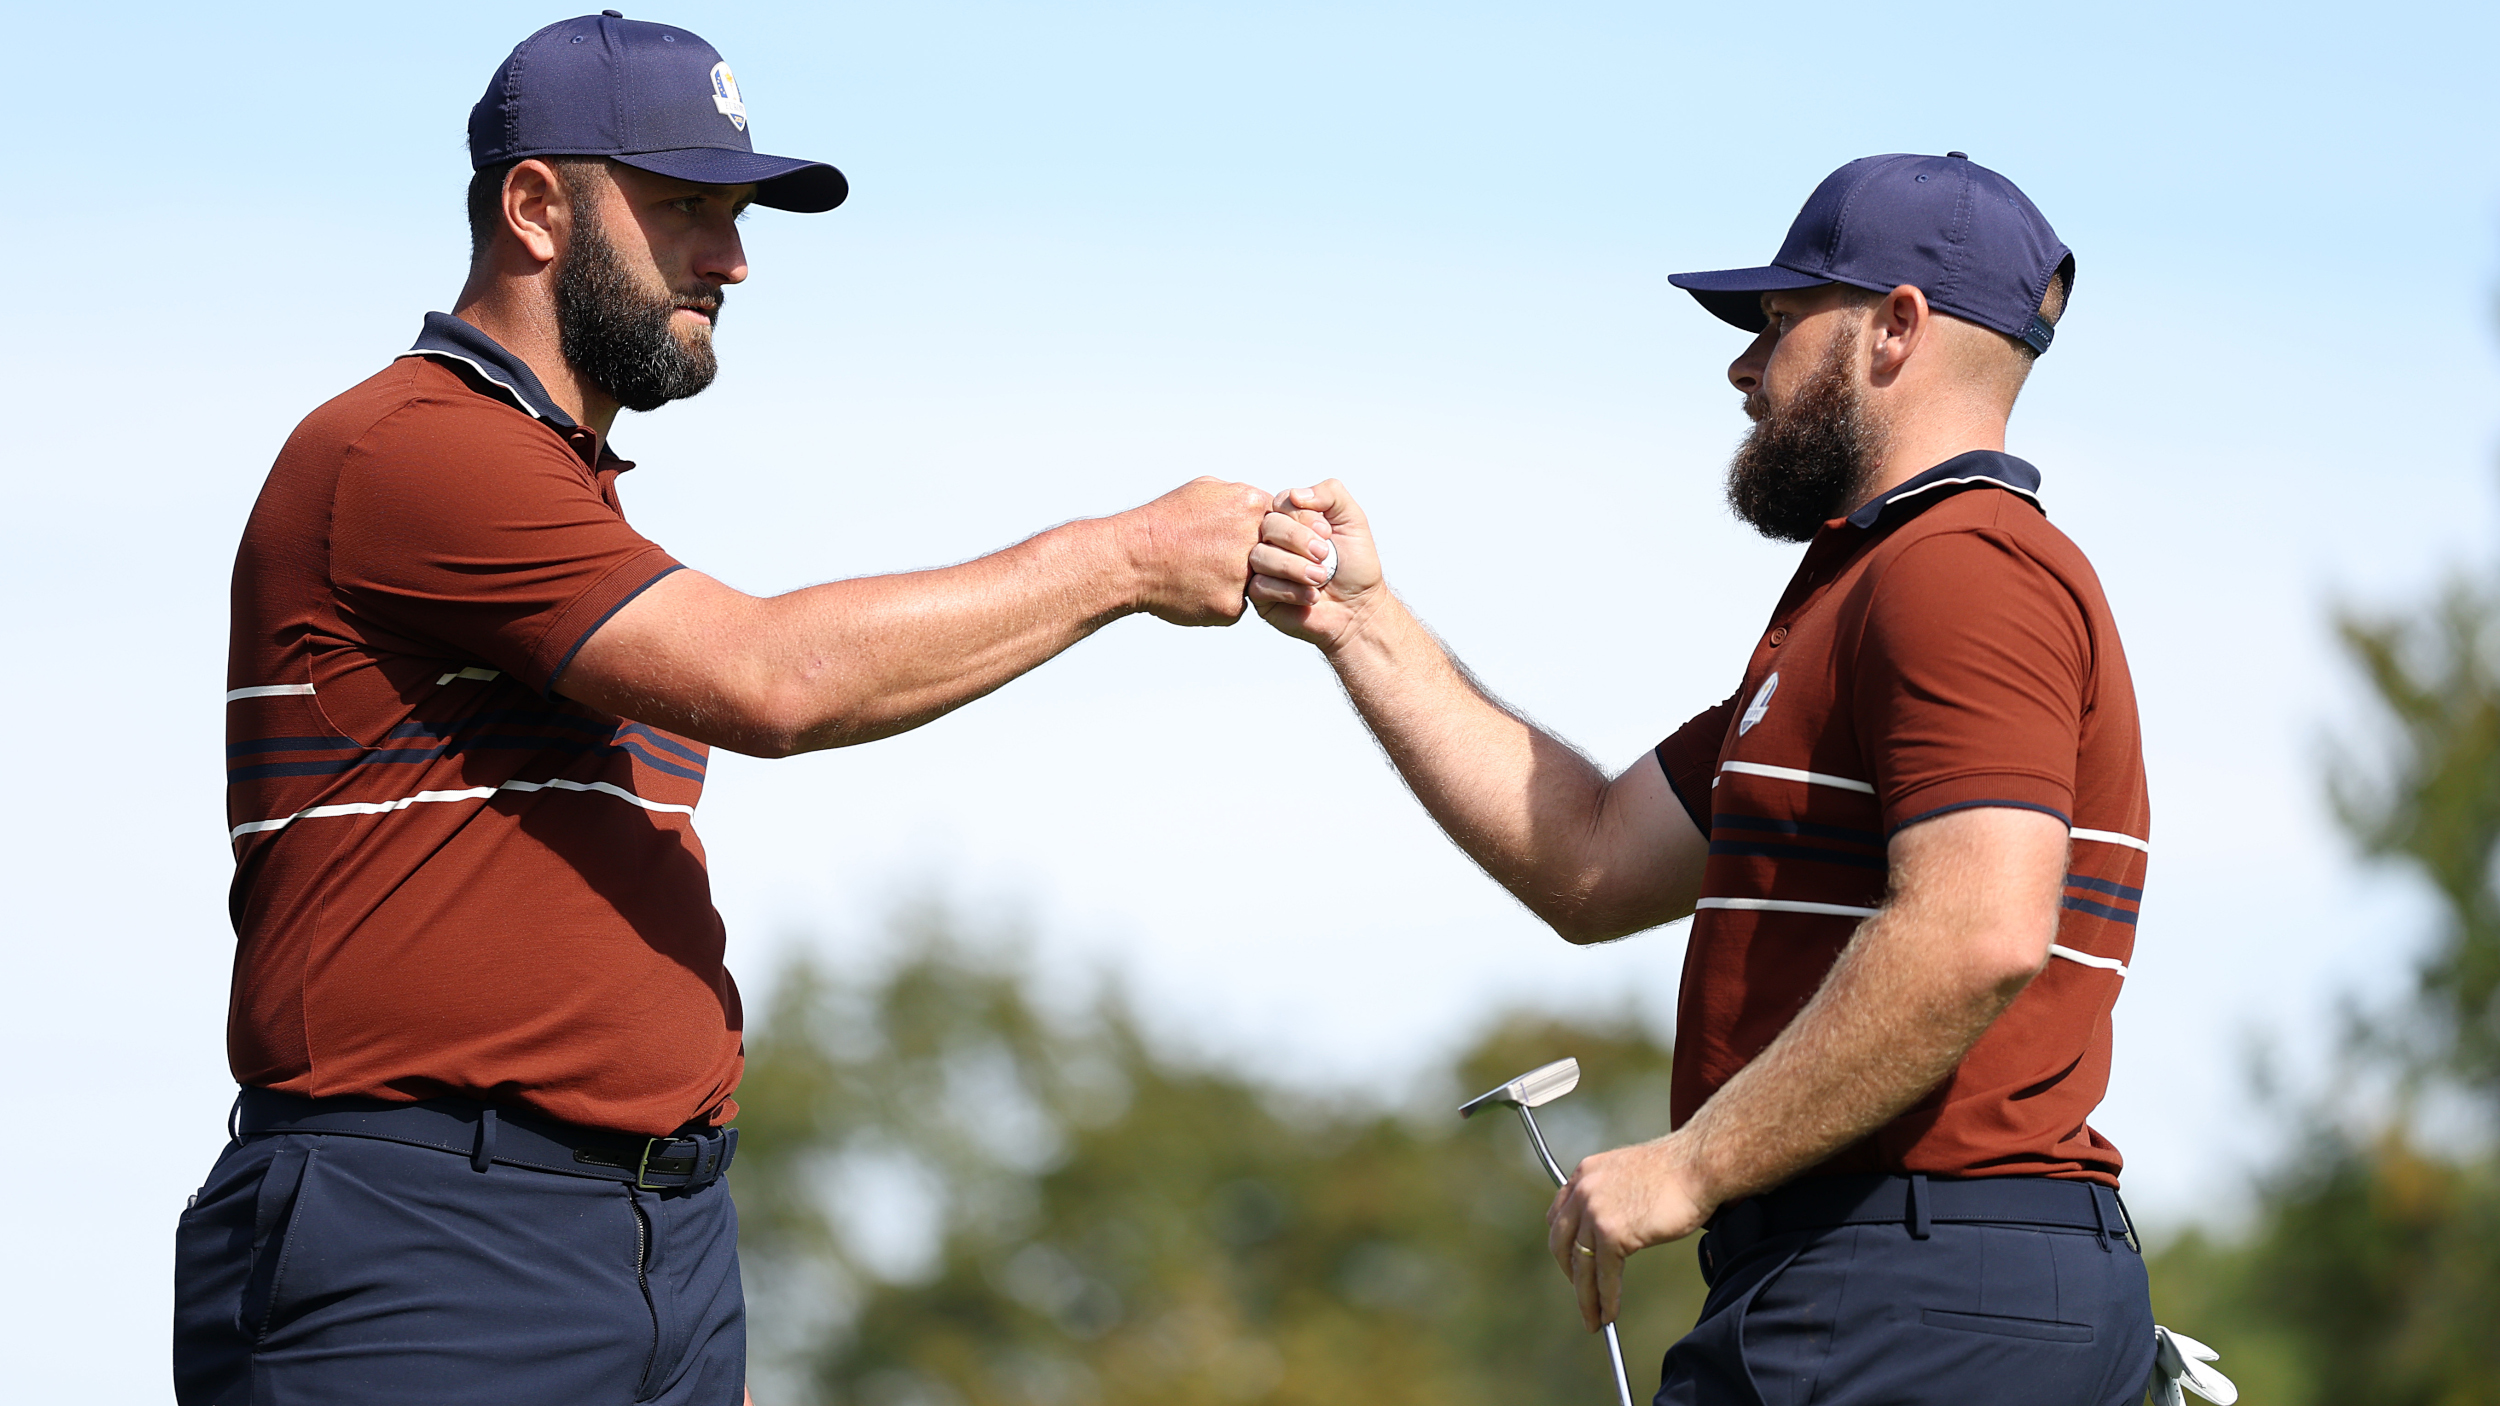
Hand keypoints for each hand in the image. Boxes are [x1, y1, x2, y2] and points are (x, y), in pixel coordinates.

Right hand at [1116, 477, 1273, 625]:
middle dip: (1291, 563)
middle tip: (1281, 569)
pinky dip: (1224, 600)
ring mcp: (1243, 575)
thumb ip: (1241, 497)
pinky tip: (1200, 591)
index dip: (1286, 534)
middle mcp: (1252, 538)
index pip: (1288, 521)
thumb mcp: (1205, 490)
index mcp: (1250, 505)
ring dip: (1258, 585)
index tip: (1275, 543)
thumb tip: (1262, 503)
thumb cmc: (1164, 521)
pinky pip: (1240, 605)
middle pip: (1287, 554)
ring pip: (1265, 583)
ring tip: (1227, 579)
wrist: (1131, 558)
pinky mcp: (1231, 605)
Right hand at [1248, 480, 1382, 647]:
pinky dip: (1291, 591)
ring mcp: (1263, 567)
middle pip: (1268, 526)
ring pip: (1261, 556)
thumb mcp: (1353, 519)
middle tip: (1324, 555)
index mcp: (1290, 519)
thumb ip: (1331, 493)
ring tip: (1321, 577)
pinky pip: (1260, 586)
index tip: (1327, 533)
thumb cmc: (1355, 565)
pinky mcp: (1260, 596)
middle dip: (1299, 540)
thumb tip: (1295, 494)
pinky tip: (1311, 596)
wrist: (1359, 607)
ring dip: (1296, 567)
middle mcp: (1272, 541)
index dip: (1303, 517)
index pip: (1280, 503)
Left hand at [1545, 1135, 1714, 1330]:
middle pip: (1561, 1243)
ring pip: (1581, 1266)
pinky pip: (1604, 1275)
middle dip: (1571, 1275)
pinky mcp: (1612, 1232)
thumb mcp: (1629, 1175)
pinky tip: (1610, 1314)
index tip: (1573, 1265)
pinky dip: (1606, 1299)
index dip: (1564, 1245)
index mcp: (1584, 1174)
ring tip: (1593, 1320)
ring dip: (1586, 1298)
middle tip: (1583, 1296)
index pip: (1559, 1216)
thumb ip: (1611, 1196)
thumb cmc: (1676, 1172)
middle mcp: (1582, 1191)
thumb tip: (1611, 1227)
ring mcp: (1594, 1211)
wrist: (1698, 1166)